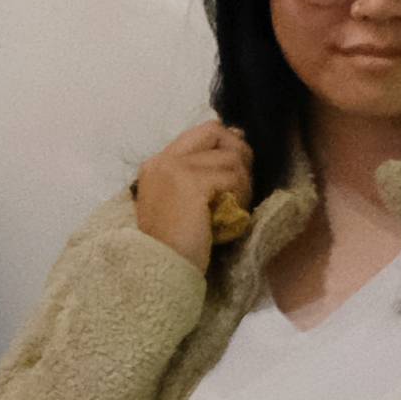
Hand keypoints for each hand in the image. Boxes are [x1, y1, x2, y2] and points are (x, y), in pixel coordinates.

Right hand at [126, 119, 253, 267]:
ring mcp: (176, 169)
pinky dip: (241, 195)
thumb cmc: (172, 243)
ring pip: (230, 158)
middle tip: (242, 185)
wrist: (159, 267)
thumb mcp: (181, 201)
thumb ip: (199, 172)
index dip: (226, 141)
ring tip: (236, 206)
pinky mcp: (192, 183)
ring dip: (243, 182)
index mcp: (157, 165)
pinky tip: (233, 214)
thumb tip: (237, 137)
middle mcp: (164, 160)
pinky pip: (233, 177)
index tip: (239, 163)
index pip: (201, 132)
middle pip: (217, 134)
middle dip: (239, 155)